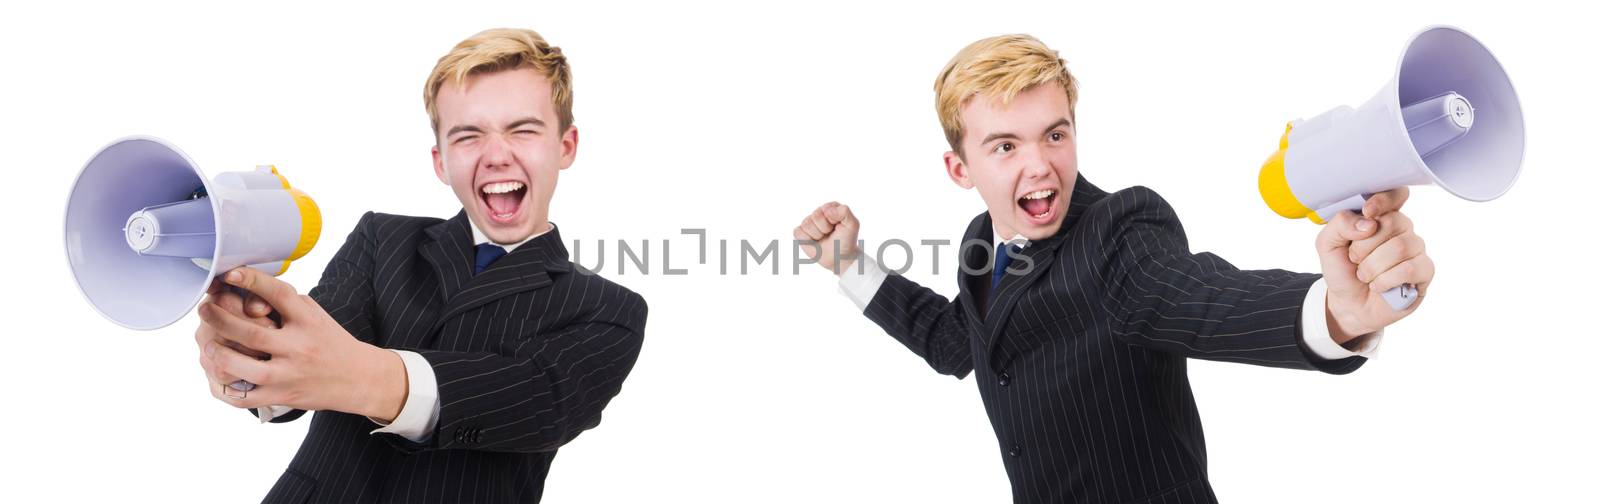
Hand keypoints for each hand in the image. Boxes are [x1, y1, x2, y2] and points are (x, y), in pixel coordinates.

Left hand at [197, 267, 407, 421]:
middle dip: (220, 319)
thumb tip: (249, 287)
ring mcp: (289, 375)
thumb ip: (287, 303)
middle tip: (204, 310)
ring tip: (208, 345)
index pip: (279, 294)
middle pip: (251, 332)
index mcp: (308, 322)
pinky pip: (245, 397)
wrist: (359, 379)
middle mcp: (299, 347)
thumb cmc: (331, 342)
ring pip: (242, 366)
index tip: (229, 274)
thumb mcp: (316, 315)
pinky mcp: (282, 397)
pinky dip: (225, 387)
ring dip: (218, 353)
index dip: (252, 281)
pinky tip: (218, 375)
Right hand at [793, 202, 860, 274]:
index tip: (838, 227)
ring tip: (823, 238)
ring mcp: (809, 222)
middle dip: (824, 228)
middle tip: (830, 234)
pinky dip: (806, 240)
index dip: (832, 221)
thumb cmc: (846, 240)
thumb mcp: (853, 225)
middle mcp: (819, 212)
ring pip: (806, 224)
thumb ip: (845, 212)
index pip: (826, 209)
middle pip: (815, 216)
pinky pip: (798, 232)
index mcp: (831, 207)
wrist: (839, 257)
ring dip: (817, 235)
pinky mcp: (801, 232)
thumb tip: (826, 210)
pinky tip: (814, 242)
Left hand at [1315, 187, 1435, 342]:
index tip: (1367, 211)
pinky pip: (1410, 268)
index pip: (1396, 194)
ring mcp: (1416, 250)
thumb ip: (1339, 224)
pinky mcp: (1424, 272)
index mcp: (1381, 217)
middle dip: (1364, 246)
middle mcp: (1403, 229)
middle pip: (1393, 222)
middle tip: (1355, 259)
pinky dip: (1386, 280)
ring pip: (1401, 247)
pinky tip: (1379, 286)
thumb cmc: (1342, 269)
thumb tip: (1367, 222)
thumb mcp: (1327, 244)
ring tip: (1365, 275)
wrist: (1348, 304)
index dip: (1384, 200)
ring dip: (1373, 266)